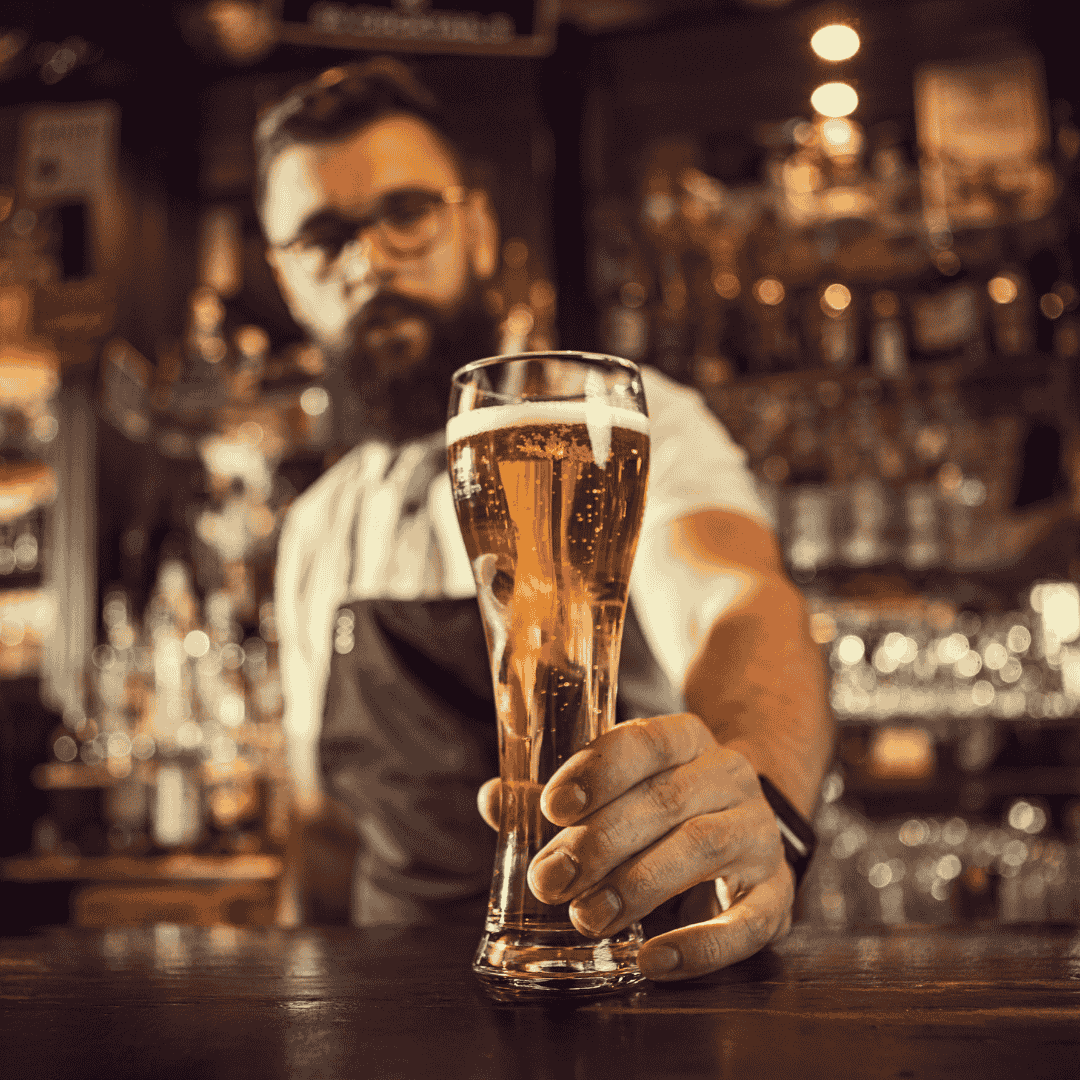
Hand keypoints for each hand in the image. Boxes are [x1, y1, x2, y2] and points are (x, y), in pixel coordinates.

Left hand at [476, 713, 794, 981]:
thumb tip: (494, 800)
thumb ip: (556, 796)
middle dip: (599, 843)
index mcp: (686, 740)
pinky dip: (700, 946)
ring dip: (636, 886)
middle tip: (550, 880)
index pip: (645, 742)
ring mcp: (758, 832)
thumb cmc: (658, 806)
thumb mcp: (614, 789)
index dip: (598, 771)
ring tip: (587, 917)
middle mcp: (728, 776)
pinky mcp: (776, 892)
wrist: (740, 822)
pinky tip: (652, 959)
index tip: (552, 807)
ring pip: (701, 849)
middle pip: (664, 801)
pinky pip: (748, 920)